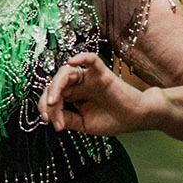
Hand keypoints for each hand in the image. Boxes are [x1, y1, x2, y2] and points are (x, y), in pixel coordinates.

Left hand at [39, 52, 158, 135]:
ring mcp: (89, 78)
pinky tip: (71, 62)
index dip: (45, 107)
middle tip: (48, 114)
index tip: (46, 120)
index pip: (52, 96)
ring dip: (56, 86)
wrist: (137, 119)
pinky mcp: (102, 73)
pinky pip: (91, 60)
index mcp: (73, 96)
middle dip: (48, 99)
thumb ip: (68, 120)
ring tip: (53, 101)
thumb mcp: (84, 124)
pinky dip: (81, 58)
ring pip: (66, 72)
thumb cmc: (113, 120)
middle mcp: (78, 85)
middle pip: (55, 84)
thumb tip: (50, 119)